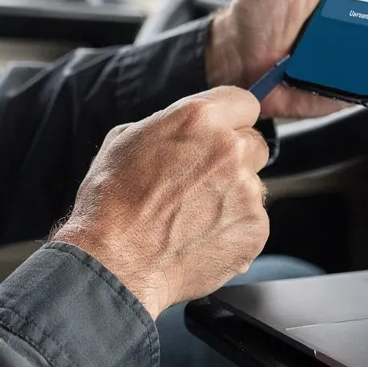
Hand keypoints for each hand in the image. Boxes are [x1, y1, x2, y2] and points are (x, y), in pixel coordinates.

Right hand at [51, 87, 271, 317]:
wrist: (116, 264)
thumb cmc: (112, 204)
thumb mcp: (126, 140)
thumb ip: (168, 125)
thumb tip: (184, 129)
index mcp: (200, 119)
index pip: (244, 102)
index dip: (231, 119)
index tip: (223, 133)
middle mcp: (230, 150)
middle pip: (254, 143)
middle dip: (234, 158)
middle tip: (201, 181)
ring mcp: (247, 191)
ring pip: (253, 185)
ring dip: (232, 195)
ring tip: (193, 216)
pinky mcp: (255, 229)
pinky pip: (253, 220)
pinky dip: (233, 228)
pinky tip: (200, 236)